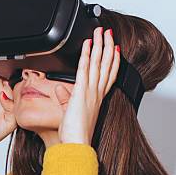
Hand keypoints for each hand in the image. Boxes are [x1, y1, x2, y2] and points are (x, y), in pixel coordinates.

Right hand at [0, 65, 16, 165]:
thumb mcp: (11, 122)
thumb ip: (13, 108)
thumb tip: (6, 93)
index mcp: (8, 97)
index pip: (15, 80)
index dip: (20, 75)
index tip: (26, 70)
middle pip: (3, 71)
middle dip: (8, 65)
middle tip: (14, 60)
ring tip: (0, 57)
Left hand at [56, 26, 119, 145]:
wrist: (77, 143)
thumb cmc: (75, 134)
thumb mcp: (69, 113)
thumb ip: (65, 100)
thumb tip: (60, 90)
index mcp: (97, 98)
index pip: (108, 75)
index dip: (113, 60)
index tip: (115, 49)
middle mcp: (97, 92)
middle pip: (106, 64)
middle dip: (108, 46)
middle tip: (109, 32)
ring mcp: (91, 91)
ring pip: (98, 62)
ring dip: (100, 44)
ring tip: (102, 31)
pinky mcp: (81, 91)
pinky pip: (84, 68)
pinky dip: (86, 54)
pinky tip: (88, 43)